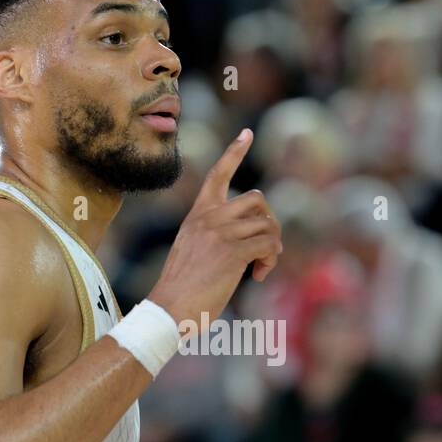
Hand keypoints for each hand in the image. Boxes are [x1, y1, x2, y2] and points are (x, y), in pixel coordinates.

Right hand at [147, 129, 281, 330]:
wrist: (169, 309)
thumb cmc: (181, 289)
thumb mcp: (192, 250)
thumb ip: (214, 236)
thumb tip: (251, 239)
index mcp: (198, 215)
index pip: (217, 174)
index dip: (234, 152)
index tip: (247, 133)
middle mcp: (209, 218)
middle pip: (257, 200)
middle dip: (270, 223)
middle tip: (266, 249)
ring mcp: (221, 233)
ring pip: (267, 225)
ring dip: (273, 248)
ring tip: (260, 268)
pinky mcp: (233, 252)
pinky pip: (269, 245)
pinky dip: (271, 260)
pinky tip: (258, 275)